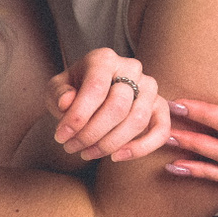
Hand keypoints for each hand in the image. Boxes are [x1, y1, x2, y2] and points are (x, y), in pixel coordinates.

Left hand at [48, 49, 170, 162]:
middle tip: (72, 147)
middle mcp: (131, 68)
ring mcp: (149, 87)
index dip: (78, 116)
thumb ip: (59, 93)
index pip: (96, 88)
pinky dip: (141, 148)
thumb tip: (66, 102)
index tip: (61, 136)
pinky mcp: (159, 106)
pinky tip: (116, 157)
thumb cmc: (73, 90)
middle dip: (92, 133)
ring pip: (137, 120)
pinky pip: (160, 131)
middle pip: (118, 106)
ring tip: (87, 153)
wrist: (90, 92)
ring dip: (110, 144)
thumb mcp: (57, 89)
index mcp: (104, 59)